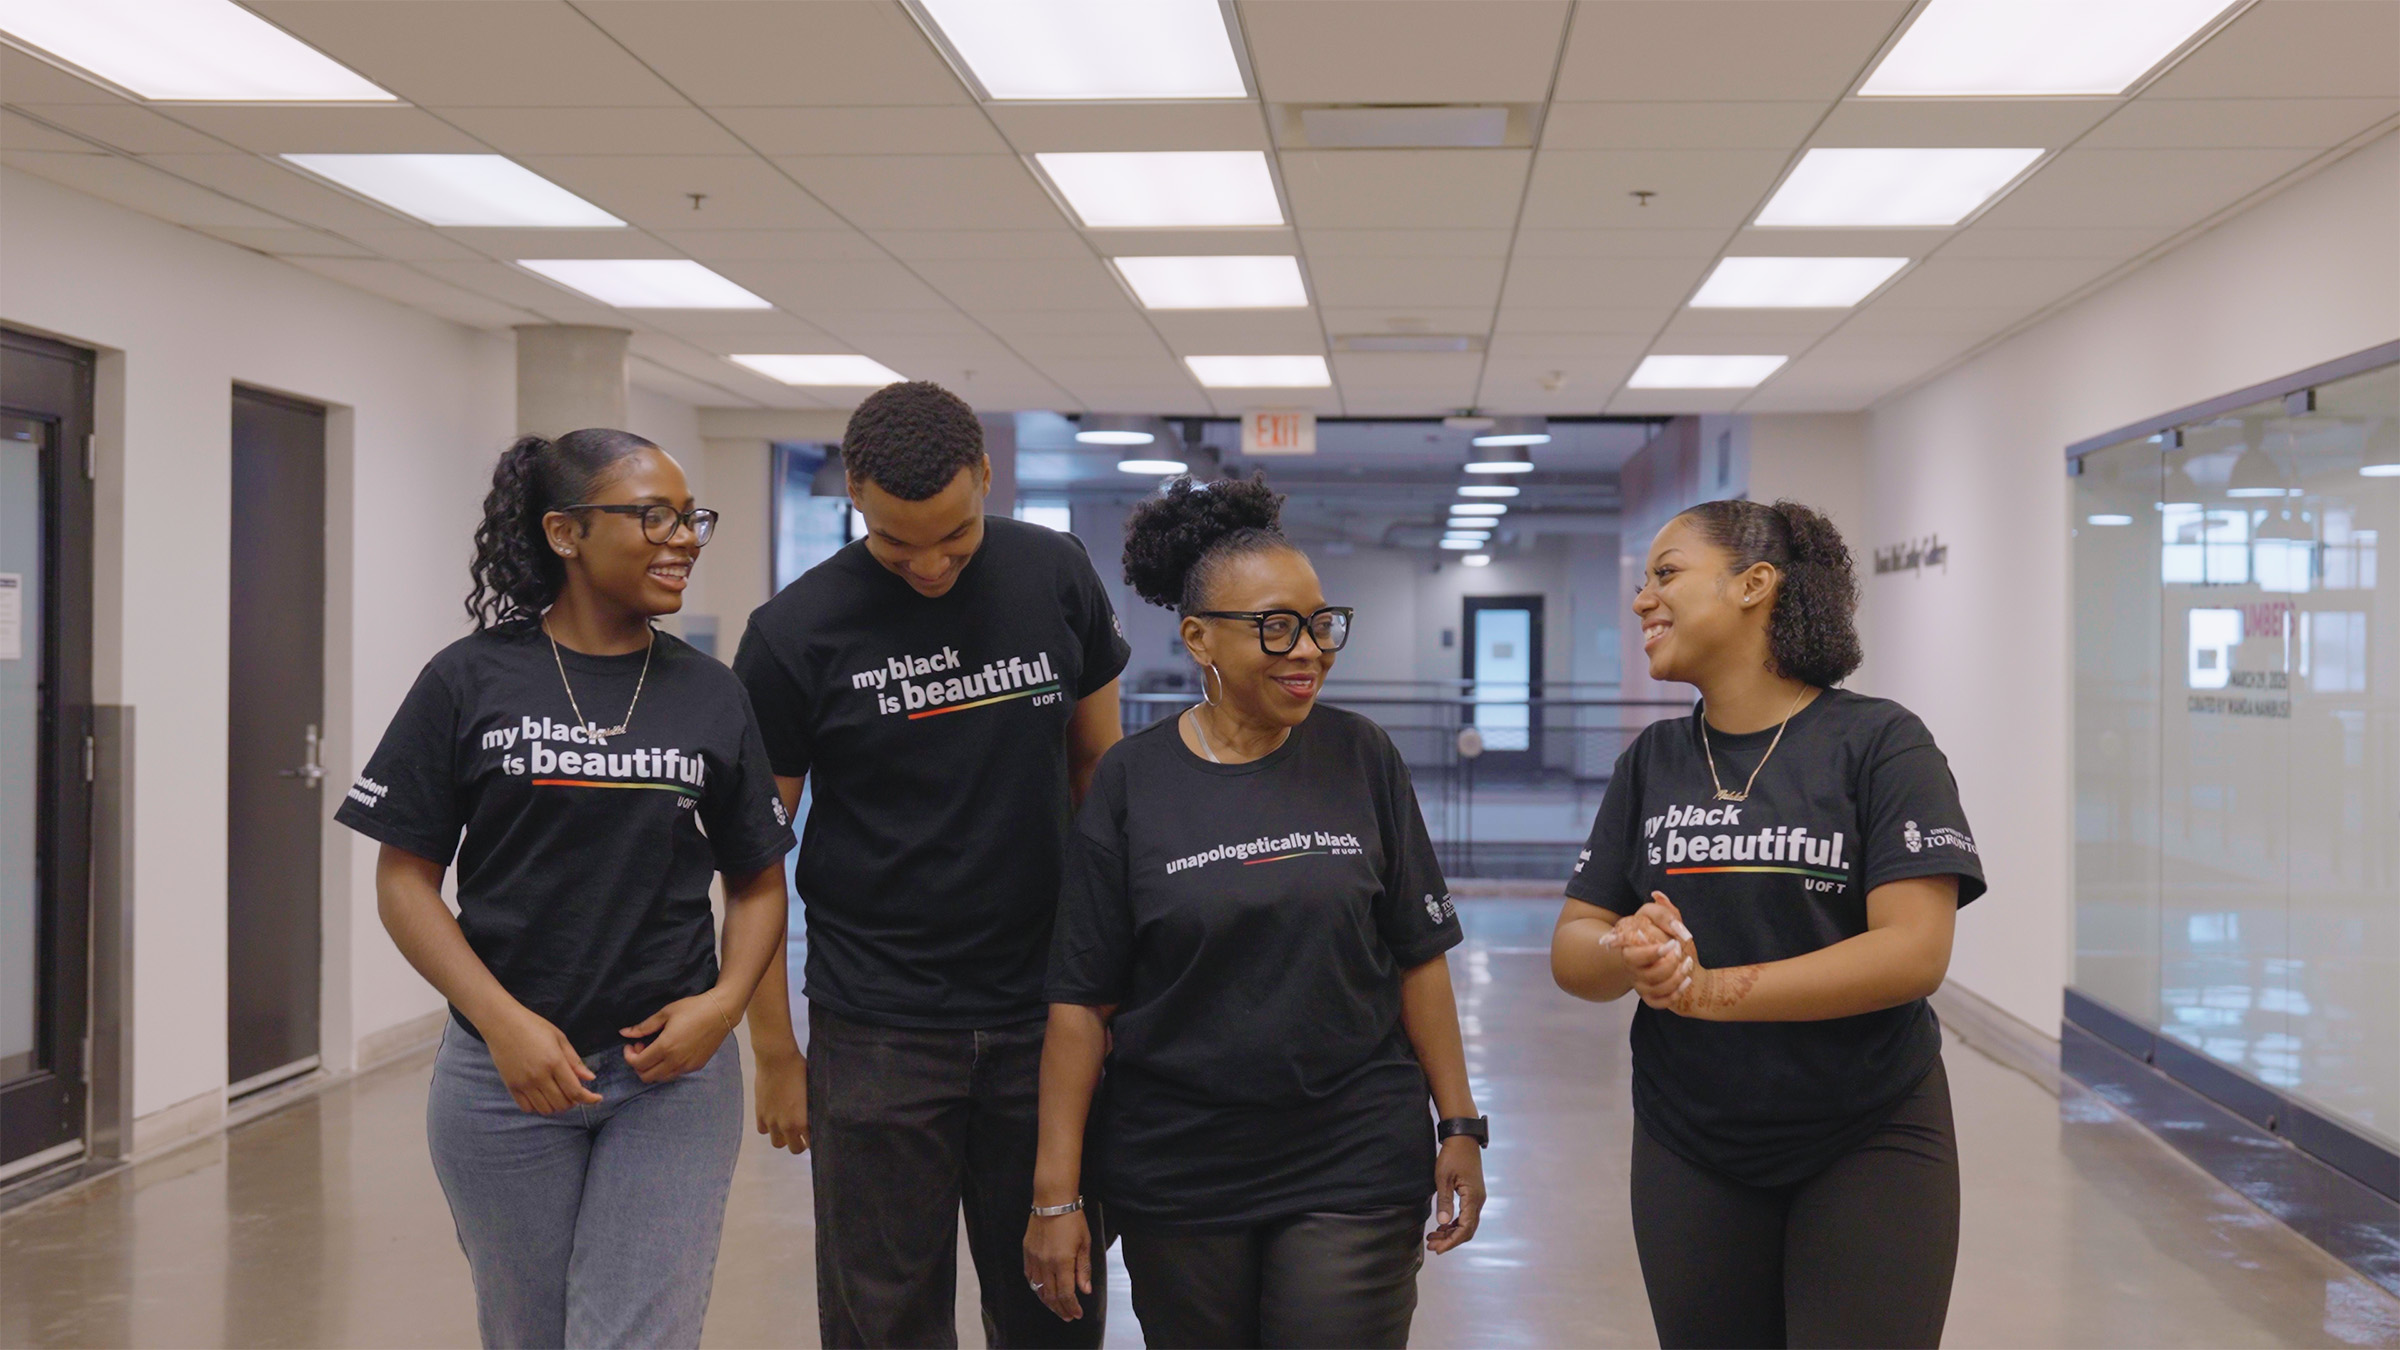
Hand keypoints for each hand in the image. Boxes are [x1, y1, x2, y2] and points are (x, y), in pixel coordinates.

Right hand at [482, 1005, 601, 1114]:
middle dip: (574, 1102)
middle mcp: (539, 1076)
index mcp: (554, 1062)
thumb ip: (574, 1060)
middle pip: (562, 1104)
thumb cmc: (533, 1026)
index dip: (589, 1099)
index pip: (575, 1091)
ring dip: (557, 1106)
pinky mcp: (511, 1086)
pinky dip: (538, 1107)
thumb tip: (590, 1078)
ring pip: (546, 1109)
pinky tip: (542, 1096)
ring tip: (559, 1094)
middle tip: (575, 1092)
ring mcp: (524, 1083)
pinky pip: (527, 1108)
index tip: (597, 1099)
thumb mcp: (559, 1038)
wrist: (502, 1023)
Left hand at [620, 991, 734, 1083]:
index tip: (631, 1045)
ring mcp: (687, 1066)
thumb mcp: (665, 1013)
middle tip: (642, 1048)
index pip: (637, 1063)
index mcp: (665, 1046)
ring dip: (652, 1068)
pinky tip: (670, 1052)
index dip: (628, 1056)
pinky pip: (674, 1074)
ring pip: (660, 1078)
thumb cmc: (693, 1008)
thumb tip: (624, 1033)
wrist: (721, 1012)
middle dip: (638, 1065)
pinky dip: (666, 1068)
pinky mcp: (696, 1066)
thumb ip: (643, 1026)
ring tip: (656, 1050)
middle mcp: (675, 1061)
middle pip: (646, 1076)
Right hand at [753, 1049, 809, 1153]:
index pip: (811, 1144)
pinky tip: (775, 1118)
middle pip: (794, 1149)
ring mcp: (771, 1121)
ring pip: (777, 1143)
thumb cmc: (800, 1071)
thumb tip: (818, 1117)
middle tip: (803, 1135)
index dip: (815, 1142)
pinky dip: (769, 1128)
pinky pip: (763, 1130)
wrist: (777, 1060)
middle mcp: (786, 1125)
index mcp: (802, 1121)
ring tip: (788, 1127)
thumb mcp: (813, 1092)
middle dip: (800, 1144)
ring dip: (783, 1138)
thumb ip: (813, 1110)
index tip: (816, 1136)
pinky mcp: (759, 1113)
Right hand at [1022, 1208, 1093, 1321]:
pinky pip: (1030, 1277)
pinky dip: (1037, 1288)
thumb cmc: (1073, 1220)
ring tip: (1057, 1308)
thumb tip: (1084, 1291)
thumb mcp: (1084, 1244)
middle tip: (1068, 1316)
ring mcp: (1034, 1259)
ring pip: (1039, 1289)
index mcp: (1062, 1262)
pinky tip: (1043, 1292)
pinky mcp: (1027, 1253)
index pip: (1066, 1294)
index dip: (1071, 1307)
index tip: (1077, 1314)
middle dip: (1060, 1309)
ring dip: (1048, 1302)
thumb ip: (1083, 1269)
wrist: (1052, 1201)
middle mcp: (1045, 1263)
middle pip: (1051, 1296)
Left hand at [1428, 1135, 1484, 1253]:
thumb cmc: (1453, 1155)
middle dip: (1450, 1240)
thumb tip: (1442, 1222)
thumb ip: (1444, 1201)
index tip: (1438, 1249)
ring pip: (1466, 1223)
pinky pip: (1466, 1215)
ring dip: (1451, 1232)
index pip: (1464, 1228)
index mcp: (1473, 1198)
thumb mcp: (1443, 1178)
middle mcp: (1478, 1201)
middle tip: (1432, 1246)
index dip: (1451, 1241)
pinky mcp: (1473, 1194)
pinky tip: (1442, 1225)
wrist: (1463, 1138)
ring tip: (1433, 1237)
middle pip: (1467, 1229)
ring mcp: (1477, 1197)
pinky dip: (1454, 1223)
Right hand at [1616, 893, 1698, 1009]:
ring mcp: (1638, 981)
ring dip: (1675, 976)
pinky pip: (1657, 1002)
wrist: (1682, 963)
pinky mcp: (1649, 996)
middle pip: (1639, 968)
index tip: (1672, 944)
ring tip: (1688, 964)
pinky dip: (1674, 994)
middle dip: (1665, 963)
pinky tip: (1686, 981)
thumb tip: (1658, 895)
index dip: (1650, 950)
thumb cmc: (1671, 939)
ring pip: (1651, 986)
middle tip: (1680, 951)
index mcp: (1630, 942)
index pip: (1629, 947)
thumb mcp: (1667, 921)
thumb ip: (1664, 910)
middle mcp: (1630, 963)